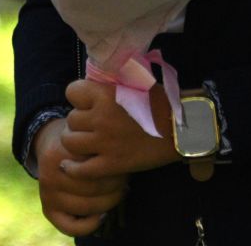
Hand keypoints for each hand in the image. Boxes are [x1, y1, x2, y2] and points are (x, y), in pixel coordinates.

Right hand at [34, 116, 128, 238]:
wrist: (51, 144)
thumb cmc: (78, 141)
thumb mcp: (87, 134)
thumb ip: (100, 145)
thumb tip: (125, 165)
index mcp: (60, 151)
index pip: (96, 164)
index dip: (117, 166)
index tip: (126, 162)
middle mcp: (51, 173)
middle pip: (93, 187)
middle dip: (117, 184)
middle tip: (126, 178)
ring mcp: (47, 193)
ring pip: (87, 206)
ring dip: (110, 202)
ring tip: (121, 191)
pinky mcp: (48, 209)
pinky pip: (72, 227)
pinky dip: (91, 224)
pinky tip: (103, 215)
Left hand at [59, 77, 178, 179]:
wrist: (181, 130)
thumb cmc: (160, 103)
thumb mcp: (133, 82)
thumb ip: (109, 84)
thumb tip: (90, 82)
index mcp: (106, 94)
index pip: (72, 92)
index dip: (78, 96)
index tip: (87, 101)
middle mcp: (101, 118)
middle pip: (71, 119)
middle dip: (79, 121)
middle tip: (91, 124)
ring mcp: (105, 143)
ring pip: (69, 141)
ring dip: (75, 140)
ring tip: (85, 140)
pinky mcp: (111, 164)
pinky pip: (81, 169)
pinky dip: (72, 168)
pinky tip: (69, 165)